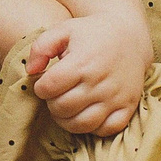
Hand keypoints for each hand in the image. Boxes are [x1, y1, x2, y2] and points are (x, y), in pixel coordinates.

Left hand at [25, 15, 149, 137]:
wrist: (129, 36)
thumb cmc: (91, 33)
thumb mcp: (63, 30)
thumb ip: (40, 48)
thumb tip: (31, 70)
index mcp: (82, 62)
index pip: (49, 87)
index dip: (40, 88)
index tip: (44, 83)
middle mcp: (99, 81)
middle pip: (63, 108)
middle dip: (52, 104)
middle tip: (55, 95)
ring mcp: (116, 96)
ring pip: (83, 124)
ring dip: (67, 120)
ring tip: (65, 107)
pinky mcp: (128, 106)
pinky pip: (107, 130)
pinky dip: (93, 128)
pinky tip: (86, 114)